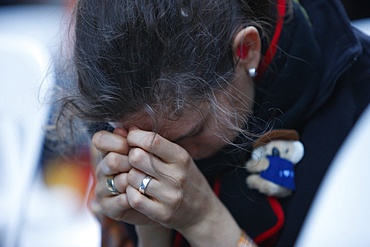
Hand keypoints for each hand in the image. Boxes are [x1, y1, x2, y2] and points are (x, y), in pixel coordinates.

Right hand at [92, 128, 152, 224]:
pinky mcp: (108, 207)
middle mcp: (101, 169)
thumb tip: (131, 129)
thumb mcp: (149, 151)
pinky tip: (145, 194)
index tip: (133, 145)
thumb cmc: (152, 169)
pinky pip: (123, 200)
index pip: (100, 139)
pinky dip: (137, 196)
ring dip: (137, 180)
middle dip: (132, 162)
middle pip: (112, 160)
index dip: (118, 141)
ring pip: (120, 180)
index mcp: (107, 150)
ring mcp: (102, 189)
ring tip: (148, 181)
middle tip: (146, 166)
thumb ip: (139, 140)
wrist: (157, 199)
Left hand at [125, 127, 240, 246]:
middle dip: (130, 156)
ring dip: (129, 175)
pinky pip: (134, 198)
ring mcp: (170, 196)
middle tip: (133, 159)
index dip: (135, 137)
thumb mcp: (178, 157)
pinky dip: (130, 192)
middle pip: (137, 157)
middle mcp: (177, 176)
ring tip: (136, 176)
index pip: (151, 140)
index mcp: (181, 158)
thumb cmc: (186, 178)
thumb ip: (156, 144)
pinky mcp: (162, 213)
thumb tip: (127, 128)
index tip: (131, 139)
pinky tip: (136, 190)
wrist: (202, 211)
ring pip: (132, 178)